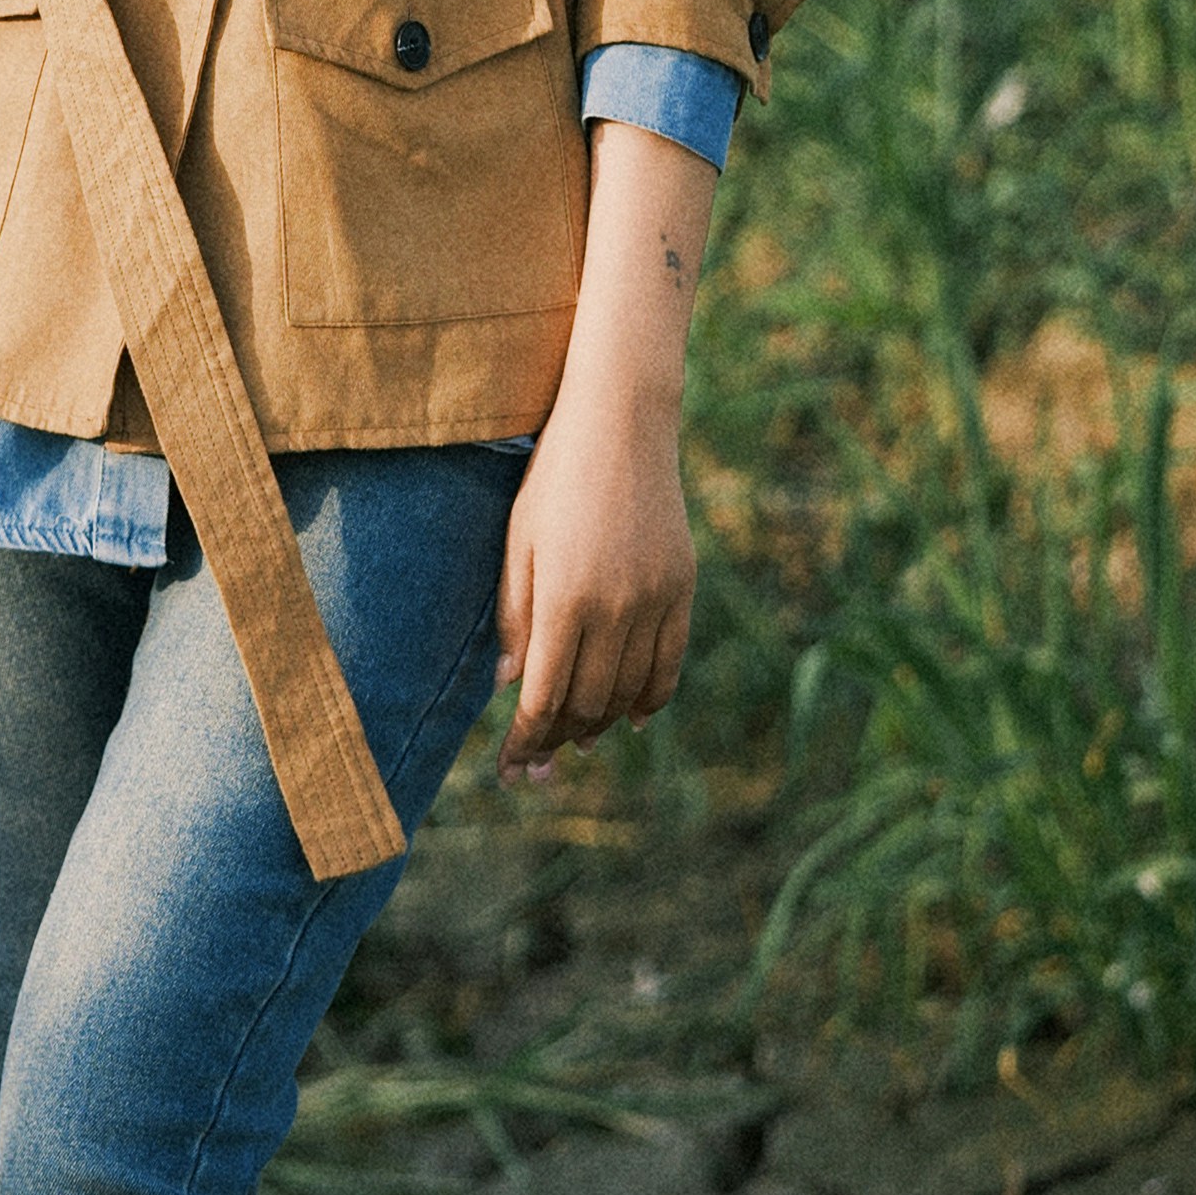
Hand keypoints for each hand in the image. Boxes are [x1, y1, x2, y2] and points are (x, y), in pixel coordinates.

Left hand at [496, 378, 695, 772]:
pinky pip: (670, 663)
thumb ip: (515, 616)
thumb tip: (512, 686)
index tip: (513, 769)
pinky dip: (651, 698)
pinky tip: (634, 718)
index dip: (526, 741)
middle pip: (587, 702)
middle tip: (541, 765)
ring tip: (580, 741)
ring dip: (602, 725)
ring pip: (629, 691)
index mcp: (563, 599)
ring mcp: (655, 600)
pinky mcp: (683, 588)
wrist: (622, 425)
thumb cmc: (554, 479)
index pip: (543, 696)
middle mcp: (614, 608)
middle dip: (559, 741)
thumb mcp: (518, 542)